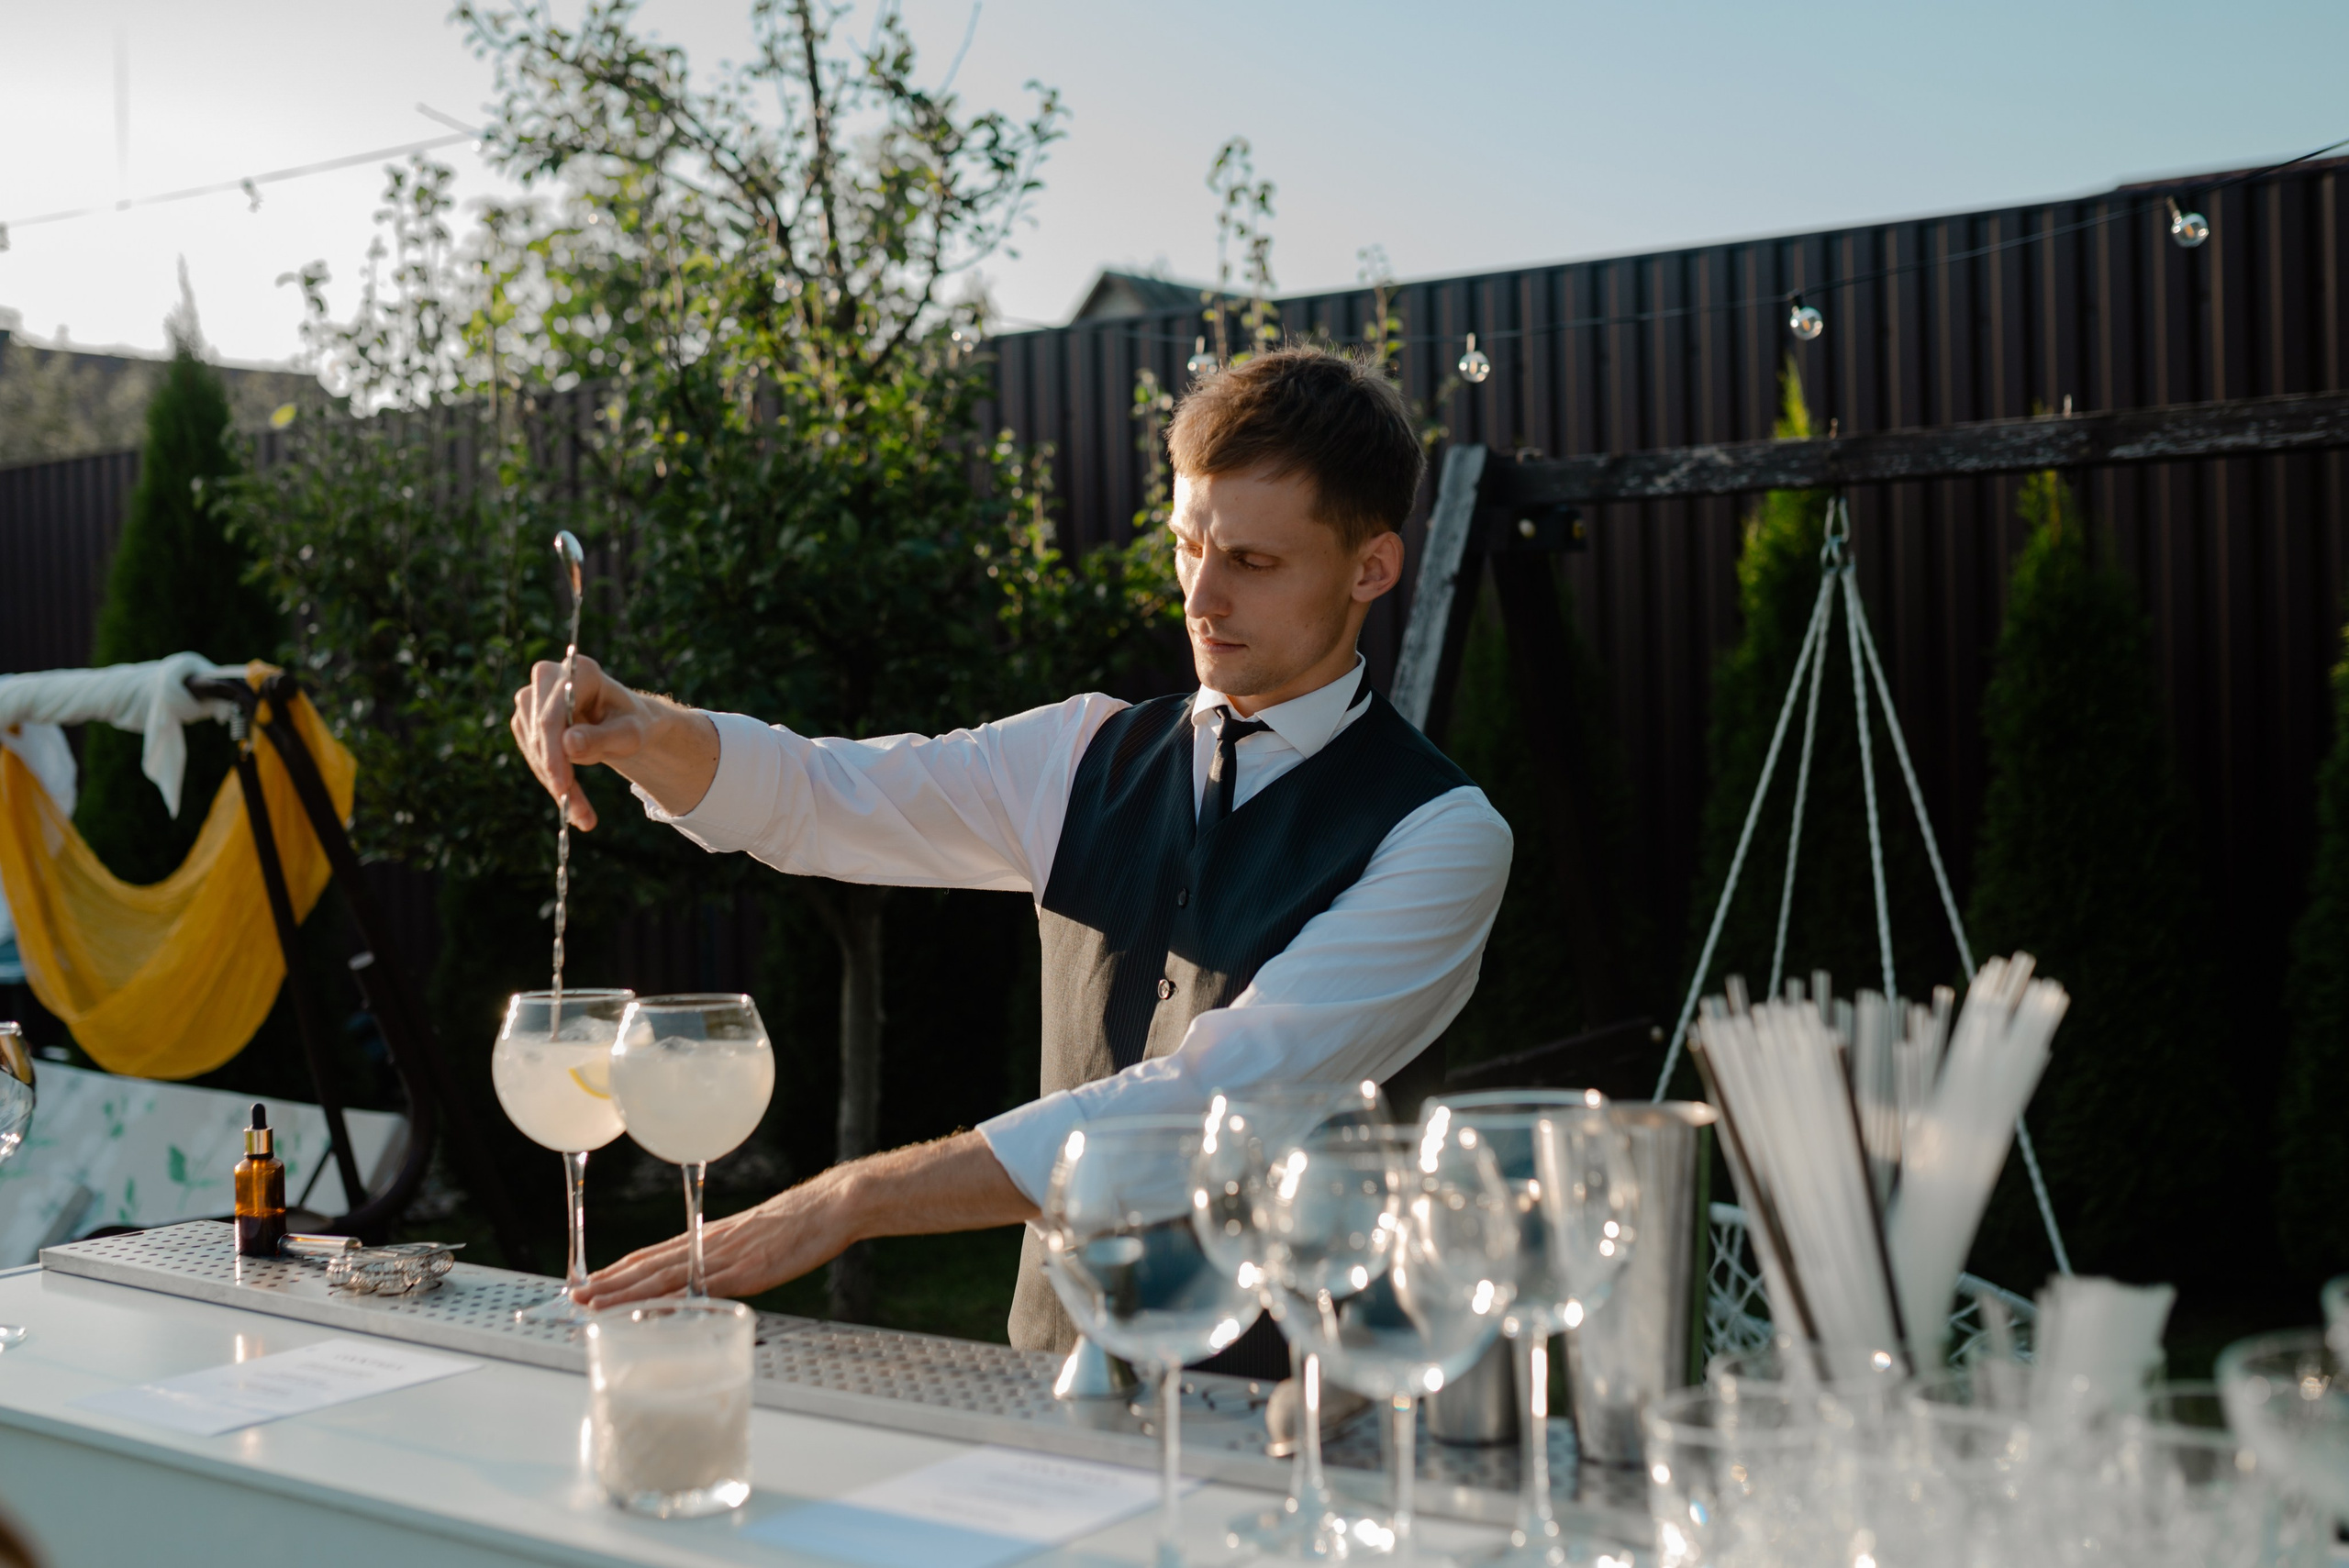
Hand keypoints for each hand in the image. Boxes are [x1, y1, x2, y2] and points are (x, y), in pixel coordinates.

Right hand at [510, 656, 701, 828]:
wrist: (624, 724)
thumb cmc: (631, 724)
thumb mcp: (629, 734)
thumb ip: (602, 738)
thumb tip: (568, 744)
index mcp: (579, 671)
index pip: (553, 715)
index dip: (553, 752)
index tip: (561, 786)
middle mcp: (549, 677)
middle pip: (539, 731)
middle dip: (555, 773)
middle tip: (576, 812)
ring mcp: (532, 697)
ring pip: (533, 746)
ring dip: (554, 782)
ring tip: (582, 814)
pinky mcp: (526, 719)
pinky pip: (532, 754)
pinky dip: (551, 779)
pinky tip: (571, 800)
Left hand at [572, 1132, 1034, 1306]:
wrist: (835, 1203)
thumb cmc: (803, 1223)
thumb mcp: (760, 1242)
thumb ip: (731, 1258)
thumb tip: (711, 1279)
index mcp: (712, 1238)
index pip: (653, 1256)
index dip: (619, 1271)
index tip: (588, 1282)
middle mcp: (711, 1245)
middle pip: (648, 1265)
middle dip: (609, 1283)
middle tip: (574, 1296)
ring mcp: (726, 1257)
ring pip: (663, 1275)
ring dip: (624, 1291)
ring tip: (592, 1303)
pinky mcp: (747, 1270)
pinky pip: (699, 1287)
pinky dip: (670, 1299)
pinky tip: (649, 1309)